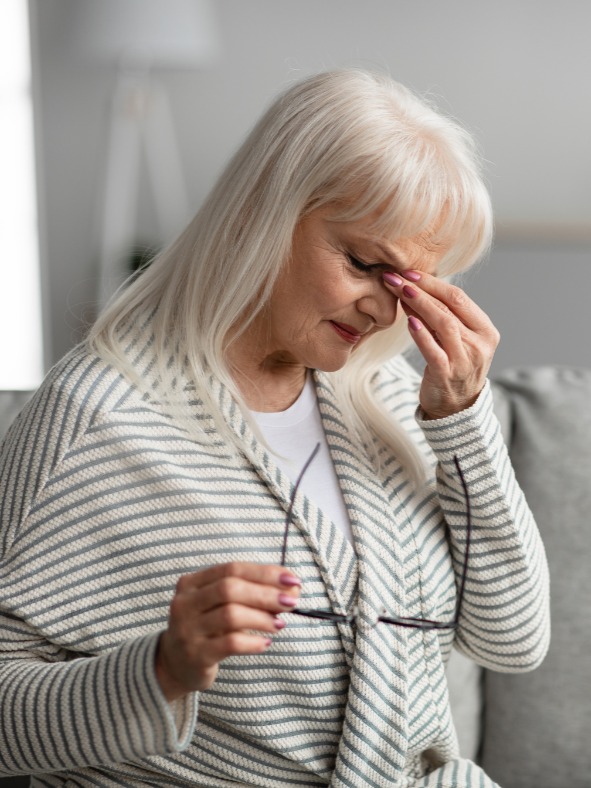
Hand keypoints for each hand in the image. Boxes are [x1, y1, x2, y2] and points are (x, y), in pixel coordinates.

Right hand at [155, 562, 300, 700]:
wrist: (175, 664)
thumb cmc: (206, 628)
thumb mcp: (222, 605)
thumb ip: (252, 594)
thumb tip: (291, 589)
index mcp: (191, 583)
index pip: (232, 569)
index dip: (264, 572)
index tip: (292, 579)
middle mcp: (185, 603)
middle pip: (229, 588)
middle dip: (265, 593)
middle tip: (290, 601)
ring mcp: (187, 629)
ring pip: (230, 615)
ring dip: (262, 617)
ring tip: (279, 624)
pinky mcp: (195, 655)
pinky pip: (230, 643)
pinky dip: (253, 641)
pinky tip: (265, 642)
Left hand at [383, 270, 499, 418]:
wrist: (457, 409)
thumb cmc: (454, 368)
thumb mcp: (455, 340)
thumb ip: (441, 317)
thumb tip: (411, 288)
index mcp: (486, 331)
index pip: (459, 298)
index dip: (433, 282)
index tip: (409, 272)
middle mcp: (479, 344)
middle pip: (450, 307)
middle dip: (421, 289)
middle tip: (397, 277)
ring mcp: (465, 361)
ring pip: (443, 324)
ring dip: (419, 304)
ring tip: (399, 291)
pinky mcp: (447, 376)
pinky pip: (433, 350)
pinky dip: (420, 333)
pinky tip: (408, 320)